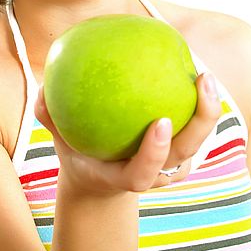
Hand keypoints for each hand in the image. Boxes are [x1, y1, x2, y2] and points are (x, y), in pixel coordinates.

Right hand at [34, 72, 220, 194]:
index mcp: (123, 177)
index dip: (154, 152)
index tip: (161, 121)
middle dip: (199, 122)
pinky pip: (193, 129)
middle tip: (201, 81)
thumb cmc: (79, 152)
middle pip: (184, 155)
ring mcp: (170, 166)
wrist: (101, 178)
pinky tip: (192, 71)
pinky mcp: (178, 154)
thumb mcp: (60, 139)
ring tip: (204, 74)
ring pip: (196, 142)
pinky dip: (197, 105)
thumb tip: (43, 90)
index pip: (142, 173)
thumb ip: (50, 116)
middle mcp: (153, 174)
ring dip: (206, 111)